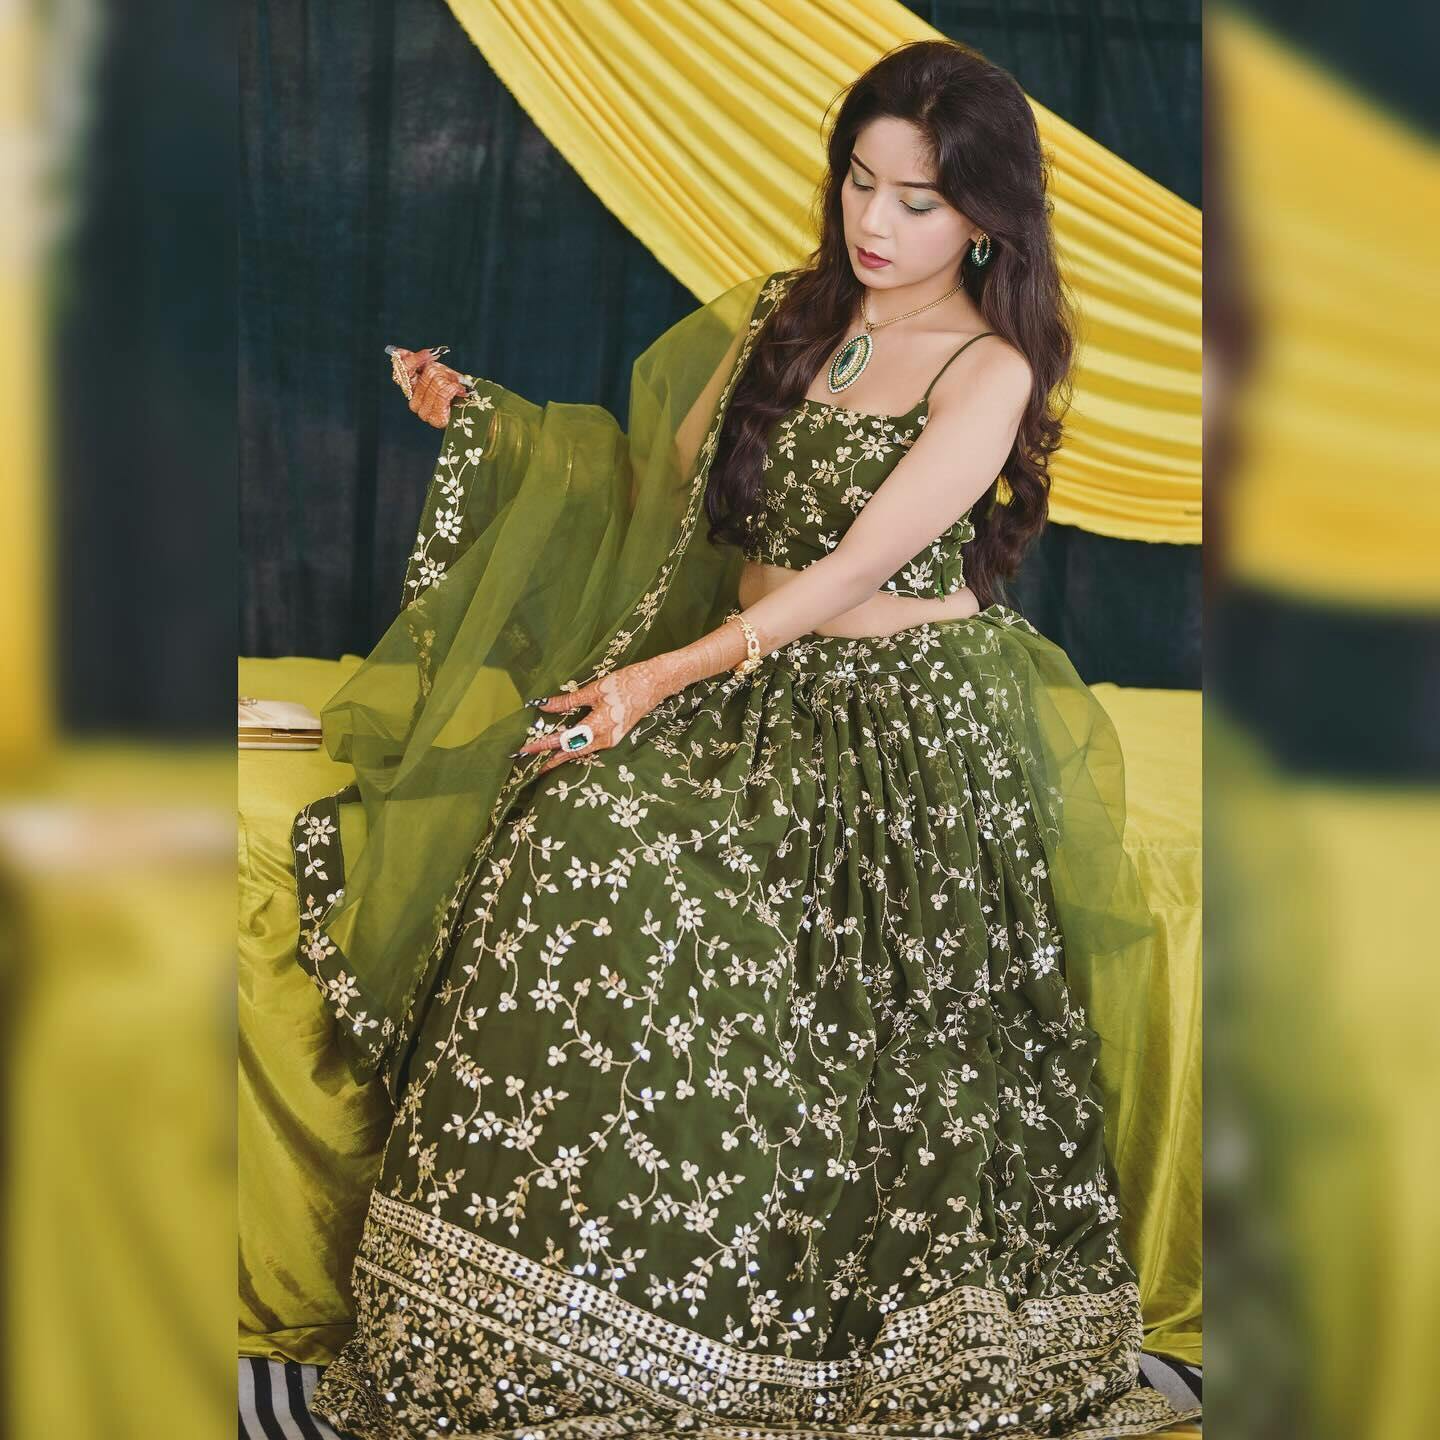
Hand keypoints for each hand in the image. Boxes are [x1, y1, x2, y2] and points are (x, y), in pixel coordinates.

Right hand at [389, 347, 471, 428]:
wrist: (467, 410)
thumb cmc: (451, 391)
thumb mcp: (438, 372)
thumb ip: (423, 361)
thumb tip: (404, 351)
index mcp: (410, 388)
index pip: (404, 368)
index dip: (416, 358)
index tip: (431, 353)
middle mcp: (413, 401)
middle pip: (428, 372)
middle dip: (444, 371)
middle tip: (453, 378)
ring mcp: (423, 412)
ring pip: (437, 383)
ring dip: (452, 382)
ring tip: (458, 386)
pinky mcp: (435, 419)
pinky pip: (444, 394)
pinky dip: (454, 389)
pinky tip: (460, 391)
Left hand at [515, 659, 674, 775]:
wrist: (655, 684)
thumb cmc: (625, 683)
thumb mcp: (594, 690)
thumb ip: (568, 701)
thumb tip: (544, 706)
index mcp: (598, 727)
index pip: (564, 740)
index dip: (544, 745)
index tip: (526, 750)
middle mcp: (605, 739)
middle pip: (572, 753)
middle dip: (552, 760)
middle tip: (532, 766)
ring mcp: (612, 740)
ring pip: (583, 752)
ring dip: (564, 756)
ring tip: (546, 759)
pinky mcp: (616, 736)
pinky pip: (592, 747)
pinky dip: (577, 749)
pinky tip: (568, 748)